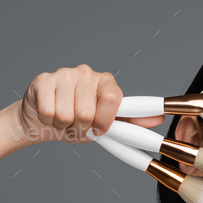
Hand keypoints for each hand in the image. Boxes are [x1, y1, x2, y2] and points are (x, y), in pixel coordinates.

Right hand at [13, 64, 165, 143]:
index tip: (99, 129)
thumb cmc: (78, 122)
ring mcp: (64, 73)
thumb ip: (130, 122)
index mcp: (106, 82)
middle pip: (87, 112)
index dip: (105, 120)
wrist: (44, 120)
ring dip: (64, 125)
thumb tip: (158, 119)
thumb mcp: (107, 125)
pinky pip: (49, 111)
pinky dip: (49, 120)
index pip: (112, 98)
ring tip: (64, 119)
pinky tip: (50, 113)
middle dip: (82, 127)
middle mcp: (87, 73)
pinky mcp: (44, 79)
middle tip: (77, 124)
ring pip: (67, 114)